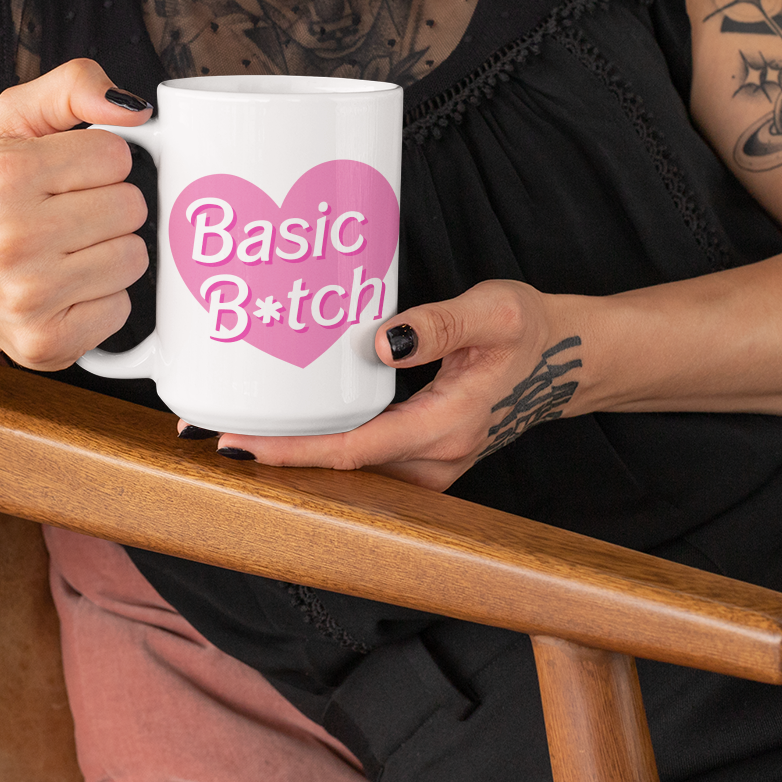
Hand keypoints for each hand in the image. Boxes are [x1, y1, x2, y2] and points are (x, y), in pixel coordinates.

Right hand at [0, 59, 152, 370]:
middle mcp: (11, 236)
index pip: (115, 155)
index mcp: (5, 173)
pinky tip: (67, 290)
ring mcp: (29, 295)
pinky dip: (104, 300)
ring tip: (68, 253)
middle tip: (68, 218)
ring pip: (134, 258)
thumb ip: (73, 87)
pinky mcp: (47, 342)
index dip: (100, 164)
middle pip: (130, 207)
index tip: (67, 179)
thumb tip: (135, 109)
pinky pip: (123, 308)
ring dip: (111, 253)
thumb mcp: (14, 123)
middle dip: (109, 208)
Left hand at [195, 281, 584, 490]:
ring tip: (239, 426)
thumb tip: (378, 343)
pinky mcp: (429, 454)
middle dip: (277, 456)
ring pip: (352, 472)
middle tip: (210, 430)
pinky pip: (367, 461)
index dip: (291, 449)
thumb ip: (438, 324)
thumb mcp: (495, 309)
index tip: (237, 442)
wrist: (572, 359)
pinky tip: (294, 425)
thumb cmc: (533, 328)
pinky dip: (325, 447)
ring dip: (296, 454)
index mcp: (447, 425)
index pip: (353, 450)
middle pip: (341, 471)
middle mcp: (437, 458)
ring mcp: (434, 464)